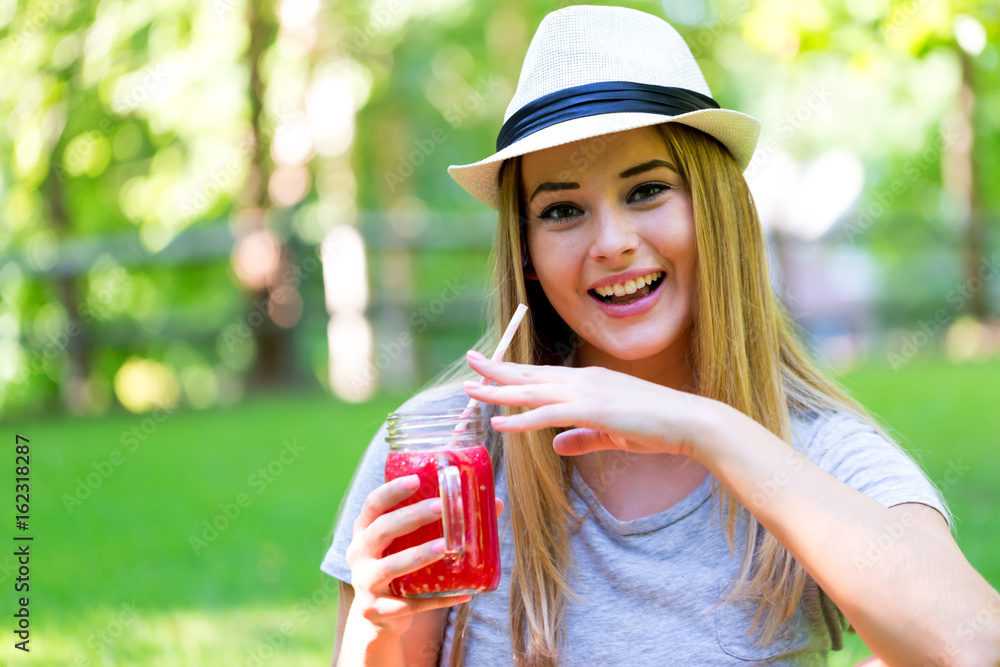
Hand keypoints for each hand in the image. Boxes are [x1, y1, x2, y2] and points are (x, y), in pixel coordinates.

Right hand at [345, 474, 504, 637]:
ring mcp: (365, 583)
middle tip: (442, 506)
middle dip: (412, 516)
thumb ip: (440, 521)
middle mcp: (358, 553)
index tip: (416, 479)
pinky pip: (408, 605)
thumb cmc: (400, 563)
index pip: (373, 504)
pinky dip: (436, 600)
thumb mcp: (408, 541)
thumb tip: (496, 503)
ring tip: (445, 546)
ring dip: (418, 555)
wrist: (379, 616)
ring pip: (389, 567)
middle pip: (381, 530)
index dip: (392, 490)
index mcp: (365, 530)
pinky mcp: (376, 610)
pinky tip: (462, 594)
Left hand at [464, 350, 713, 458]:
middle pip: (531, 374)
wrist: (689, 422)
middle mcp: (583, 380)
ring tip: (471, 388)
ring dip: (499, 390)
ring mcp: (587, 393)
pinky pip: (547, 414)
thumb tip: (557, 446)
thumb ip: (582, 438)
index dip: (515, 371)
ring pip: (532, 390)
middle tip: (470, 359)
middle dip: (498, 368)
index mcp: (588, 382)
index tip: (491, 367)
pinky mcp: (592, 410)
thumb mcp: (612, 433)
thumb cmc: (657, 427)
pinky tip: (499, 423)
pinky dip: (520, 419)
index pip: (543, 375)